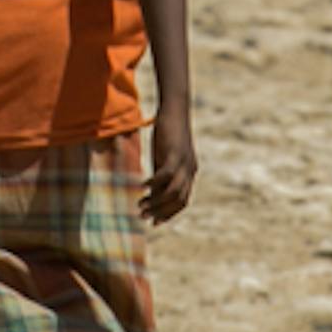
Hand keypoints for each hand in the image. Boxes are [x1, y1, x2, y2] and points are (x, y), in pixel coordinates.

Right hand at [144, 107, 197, 224]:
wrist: (175, 109)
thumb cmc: (167, 133)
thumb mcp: (162, 158)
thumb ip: (160, 176)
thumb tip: (152, 195)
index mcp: (189, 173)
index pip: (182, 201)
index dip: (169, 214)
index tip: (154, 223)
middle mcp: (190, 170)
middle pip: (180, 200)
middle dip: (161, 212)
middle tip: (143, 217)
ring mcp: (185, 163)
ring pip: (174, 191)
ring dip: (156, 202)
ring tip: (140, 206)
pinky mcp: (175, 153)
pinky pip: (166, 175)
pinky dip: (153, 183)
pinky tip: (141, 186)